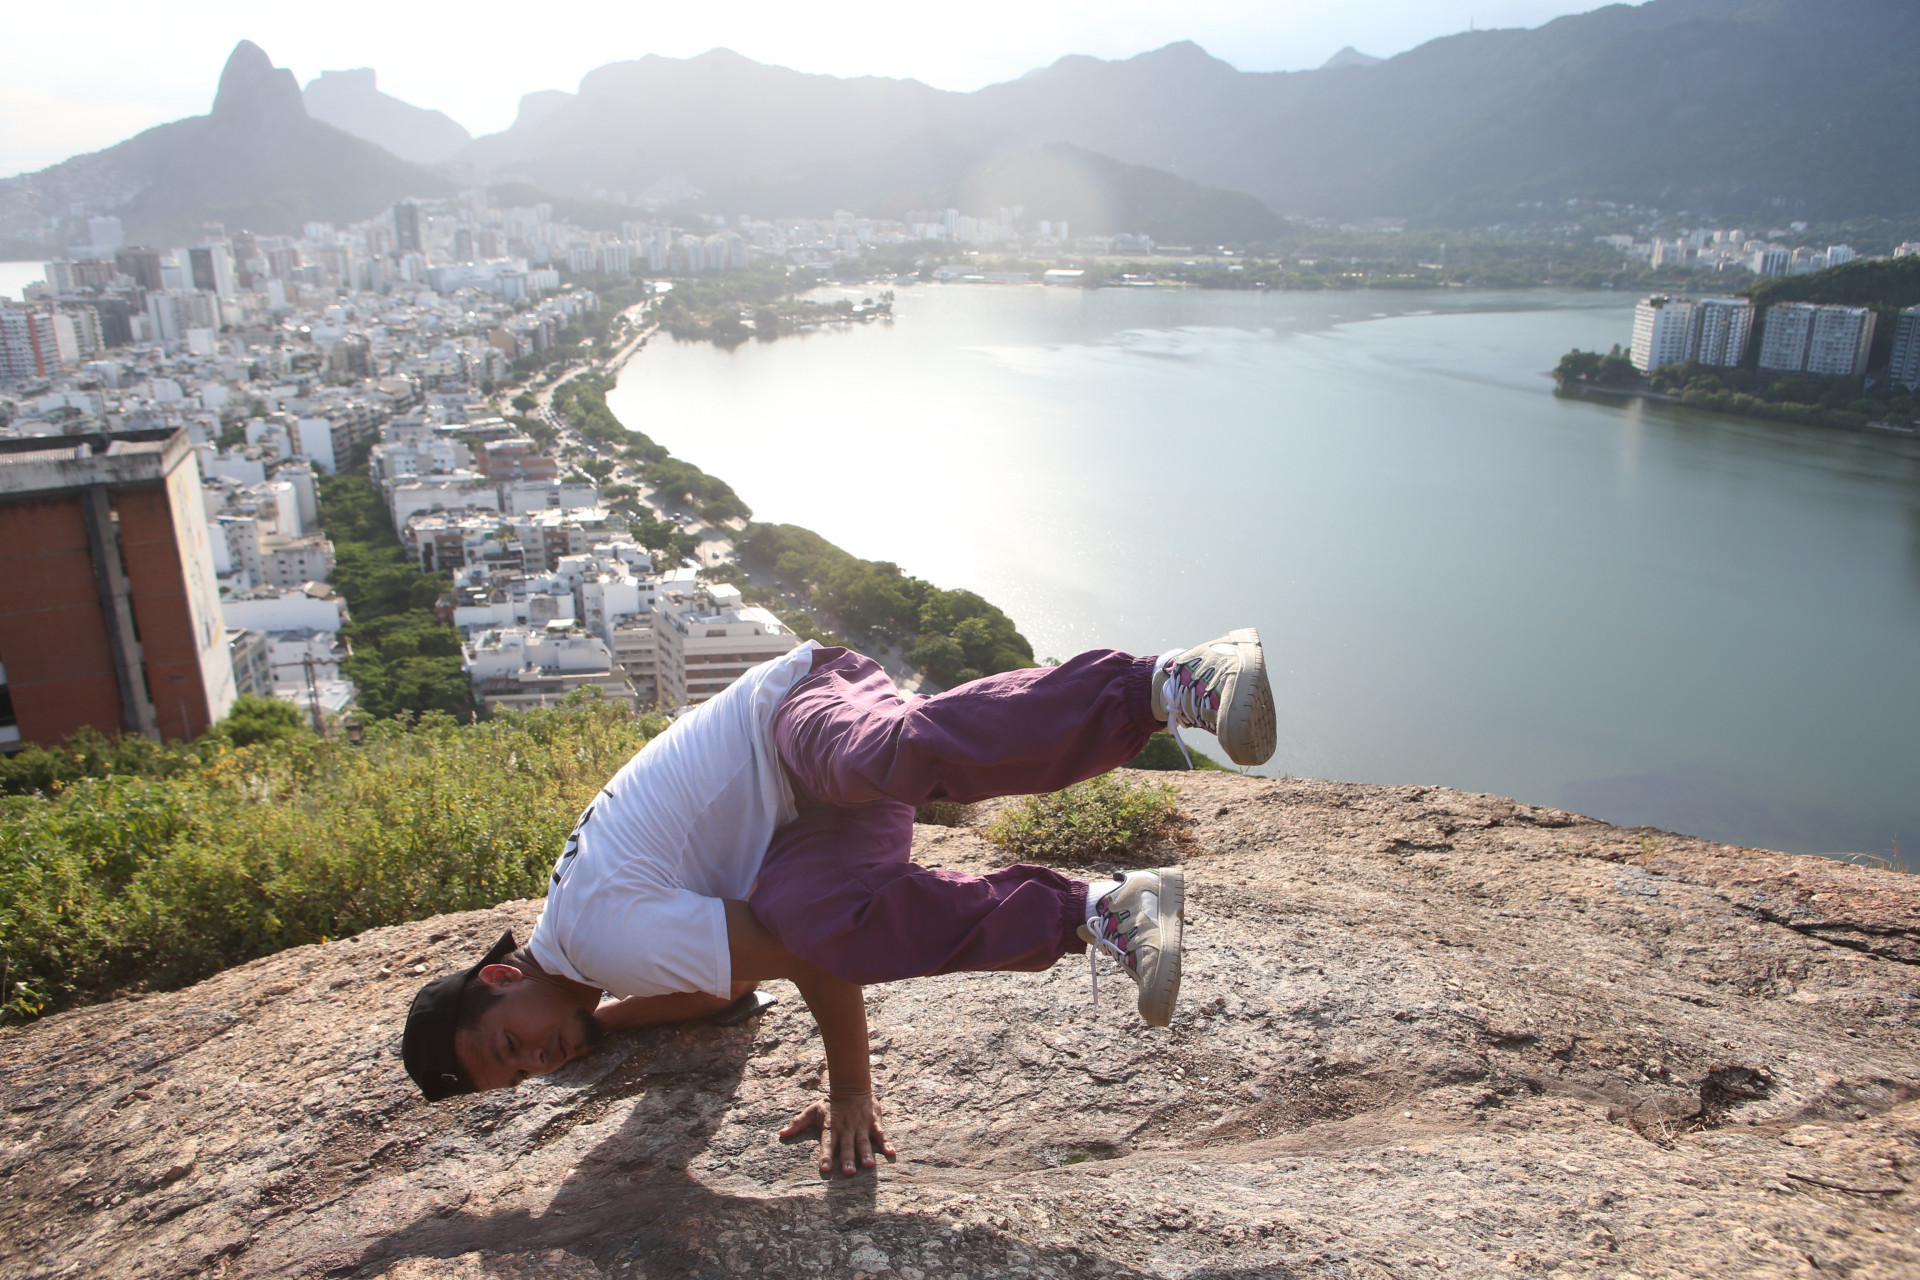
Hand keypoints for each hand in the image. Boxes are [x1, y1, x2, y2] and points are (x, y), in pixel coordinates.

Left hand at [780, 1090, 895, 1176]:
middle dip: (847, 1159)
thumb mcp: (812, 1111)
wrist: (852, 1087)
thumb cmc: (830, 1104)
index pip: (827, 1143)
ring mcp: (861, 1126)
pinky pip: (881, 1133)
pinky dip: (886, 1143)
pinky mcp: (873, 1122)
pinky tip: (891, 1153)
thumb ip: (798, 1124)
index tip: (823, 1169)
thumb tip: (781, 1134)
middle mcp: (846, 1129)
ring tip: (869, 1165)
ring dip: (866, 1153)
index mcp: (831, 1128)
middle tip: (849, 1173)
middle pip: (846, 1146)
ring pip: (863, 1142)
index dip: (825, 1156)